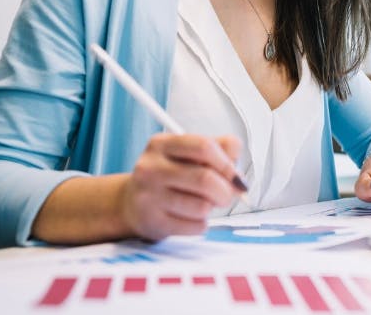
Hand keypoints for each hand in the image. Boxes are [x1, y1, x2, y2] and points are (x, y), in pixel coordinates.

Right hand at [118, 133, 243, 239]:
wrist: (132, 203)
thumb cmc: (170, 176)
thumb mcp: (189, 154)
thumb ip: (220, 150)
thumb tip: (238, 174)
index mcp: (162, 144)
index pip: (204, 147)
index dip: (227, 163)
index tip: (235, 176)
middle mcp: (150, 167)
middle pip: (205, 179)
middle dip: (225, 191)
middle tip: (226, 195)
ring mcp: (148, 196)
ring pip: (202, 206)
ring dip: (211, 208)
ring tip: (203, 204)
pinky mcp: (152, 221)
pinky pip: (195, 226)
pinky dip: (201, 224)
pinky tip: (189, 217)